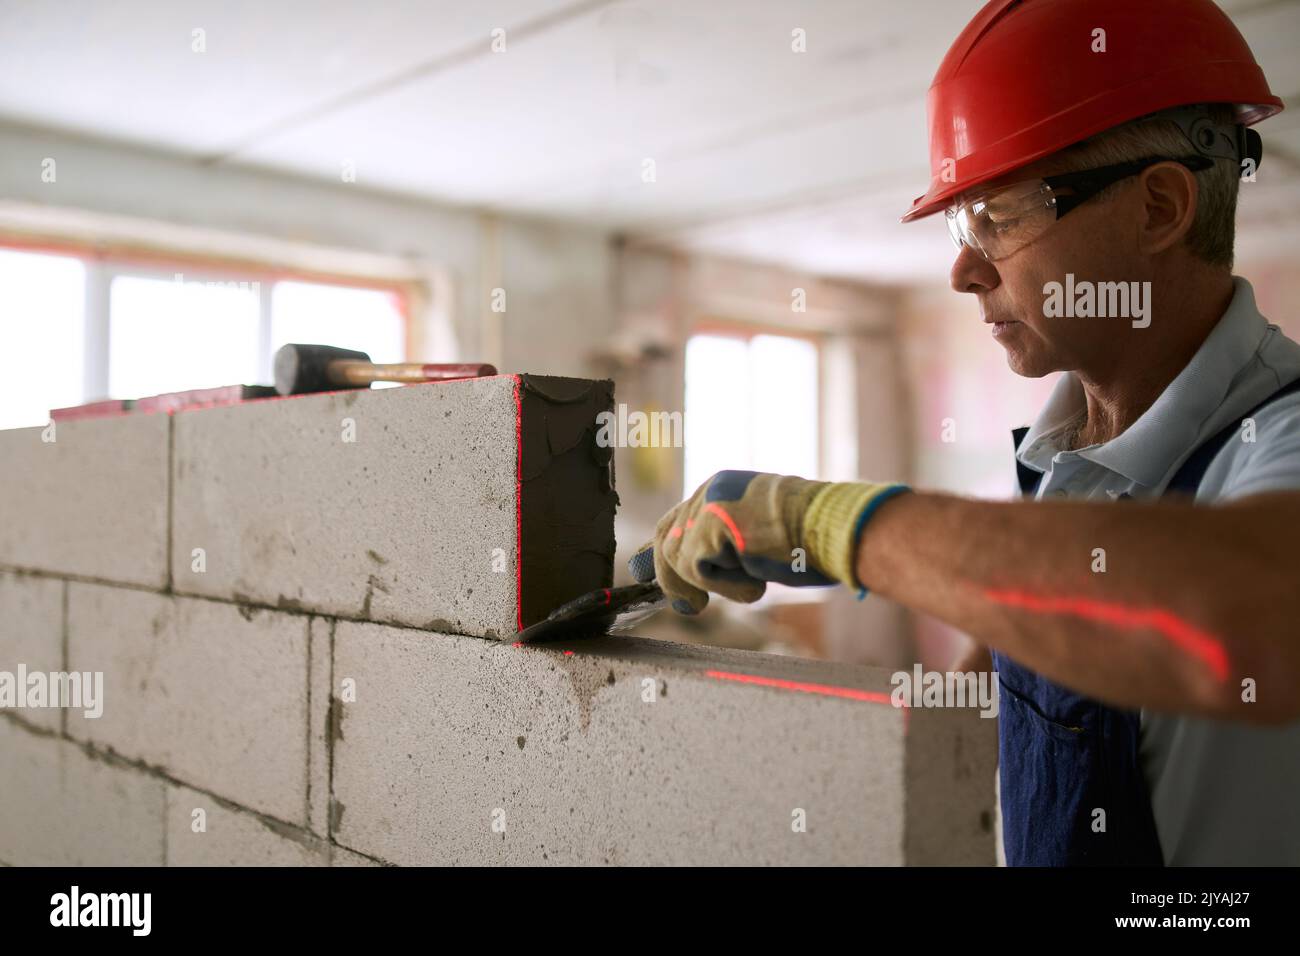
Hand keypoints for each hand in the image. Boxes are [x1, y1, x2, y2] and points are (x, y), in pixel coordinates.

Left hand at [629, 470, 908, 613]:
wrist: (836, 527)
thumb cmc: (811, 539)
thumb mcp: (756, 539)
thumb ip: (722, 547)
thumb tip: (692, 574)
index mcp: (721, 488)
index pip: (675, 520)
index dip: (661, 552)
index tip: (651, 576)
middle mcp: (709, 490)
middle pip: (666, 540)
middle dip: (671, 579)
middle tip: (691, 607)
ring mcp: (708, 505)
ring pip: (679, 561)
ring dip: (714, 584)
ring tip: (753, 582)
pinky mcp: (712, 525)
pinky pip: (698, 571)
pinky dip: (728, 588)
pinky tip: (758, 581)